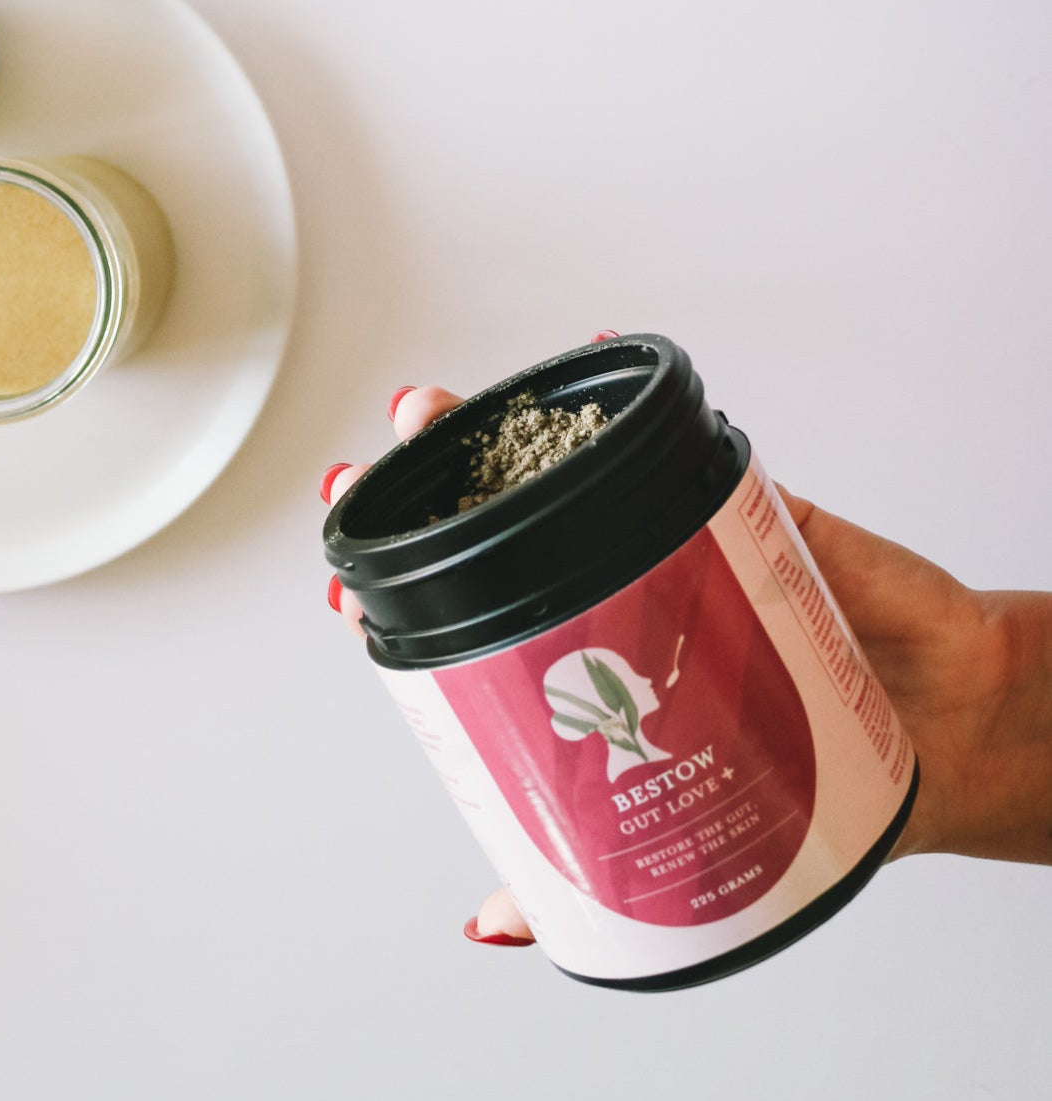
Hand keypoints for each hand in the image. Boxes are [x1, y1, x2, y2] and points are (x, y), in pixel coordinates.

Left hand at [324, 381, 1051, 944]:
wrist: (933, 726)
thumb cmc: (803, 774)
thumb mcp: (670, 839)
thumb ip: (573, 879)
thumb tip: (491, 924)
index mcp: (572, 654)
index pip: (461, 610)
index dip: (393, 587)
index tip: (341, 578)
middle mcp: (601, 585)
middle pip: (490, 522)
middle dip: (420, 490)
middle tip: (371, 467)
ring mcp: (658, 534)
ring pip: (557, 467)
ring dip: (487, 427)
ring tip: (431, 411)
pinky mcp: (730, 499)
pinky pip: (673, 439)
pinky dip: (629, 397)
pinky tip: (586, 351)